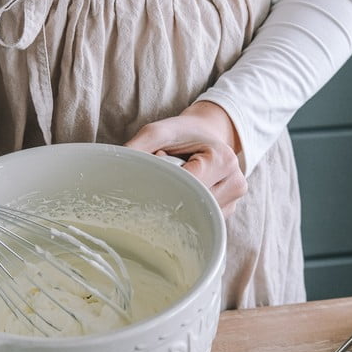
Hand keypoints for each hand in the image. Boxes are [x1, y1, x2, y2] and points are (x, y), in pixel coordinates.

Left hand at [124, 101, 246, 216]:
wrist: (206, 134)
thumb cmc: (181, 134)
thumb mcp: (158, 131)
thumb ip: (138, 147)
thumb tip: (117, 167)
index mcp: (223, 160)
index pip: (189, 184)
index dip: (167, 180)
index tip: (157, 167)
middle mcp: (235, 183)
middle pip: (193, 203)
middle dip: (172, 193)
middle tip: (161, 178)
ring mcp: (233, 201)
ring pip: (196, 215)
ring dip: (179, 201)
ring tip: (178, 180)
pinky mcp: (226, 213)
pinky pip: (200, 219)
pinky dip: (187, 209)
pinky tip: (184, 193)